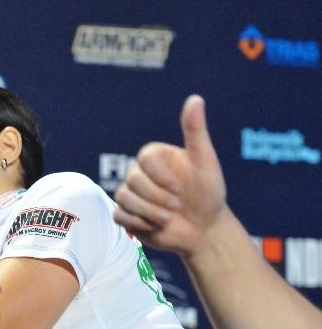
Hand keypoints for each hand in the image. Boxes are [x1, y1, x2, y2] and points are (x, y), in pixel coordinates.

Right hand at [113, 95, 226, 256]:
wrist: (205, 229)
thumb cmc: (208, 194)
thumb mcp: (205, 162)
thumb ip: (195, 131)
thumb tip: (195, 98)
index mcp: (155, 157)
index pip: (144, 159)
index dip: (161, 177)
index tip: (180, 188)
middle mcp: (140, 173)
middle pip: (133, 180)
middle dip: (158, 198)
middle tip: (177, 207)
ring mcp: (131, 194)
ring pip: (124, 198)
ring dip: (150, 213)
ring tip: (169, 219)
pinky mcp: (126, 215)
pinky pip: (119, 216)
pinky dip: (139, 223)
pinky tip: (155, 226)